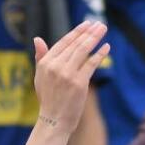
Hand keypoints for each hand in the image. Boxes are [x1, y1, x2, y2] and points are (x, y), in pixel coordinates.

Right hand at [32, 21, 109, 135]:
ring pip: (83, 51)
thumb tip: (37, 39)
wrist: (54, 120)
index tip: (87, 24)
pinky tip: (106, 47)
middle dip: (89, 32)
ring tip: (103, 29)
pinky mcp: (79, 83)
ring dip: (95, 38)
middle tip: (99, 24)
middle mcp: (55, 66)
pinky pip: (91, 64)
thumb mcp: (40, 76)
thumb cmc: (49, 99)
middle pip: (75, 44)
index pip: (63, 43)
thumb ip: (41, 57)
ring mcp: (67, 74)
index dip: (76, 32)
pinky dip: (100, 54)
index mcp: (46, 63)